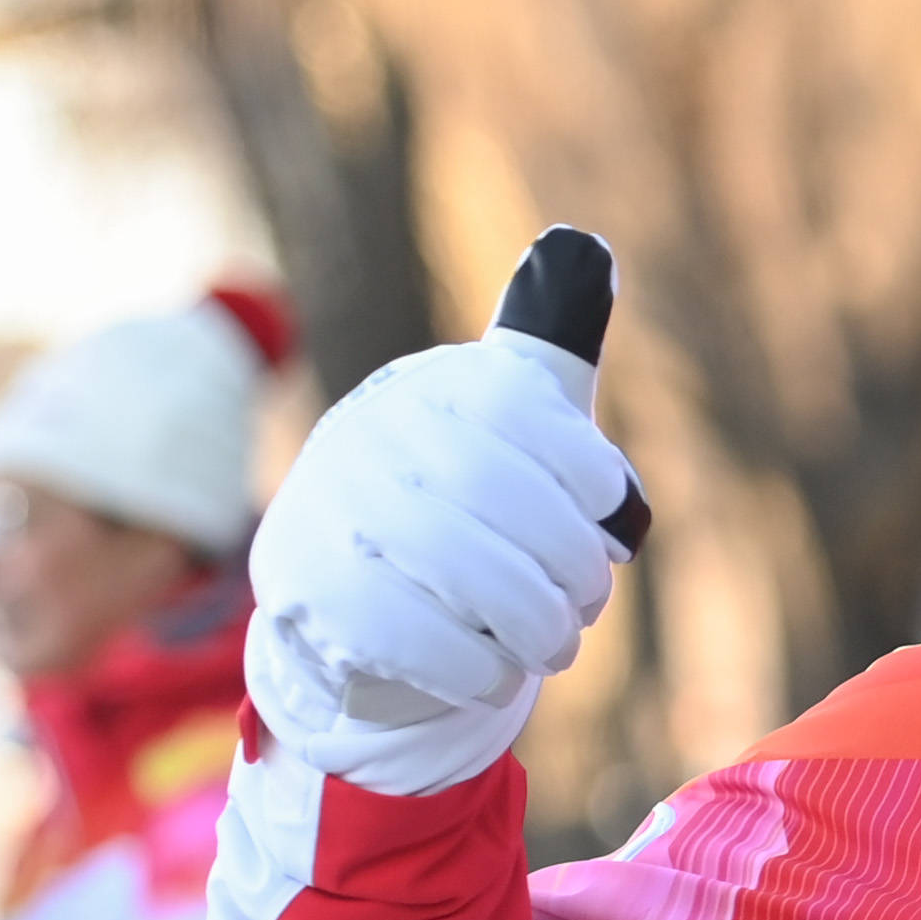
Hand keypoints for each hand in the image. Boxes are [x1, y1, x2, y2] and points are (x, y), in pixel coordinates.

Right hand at [245, 330, 640, 797]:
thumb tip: (578, 248)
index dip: (585, 470)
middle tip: (589, 600)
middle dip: (567, 561)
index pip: (521, 406)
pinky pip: (412, 636)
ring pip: (457, 566)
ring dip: (531, 621)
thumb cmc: (460, 503)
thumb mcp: (509, 424)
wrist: (348, 604)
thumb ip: (549, 346)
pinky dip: (477, 666)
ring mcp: (327, 508)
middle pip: (493, 490)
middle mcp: (370, 431)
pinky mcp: (305, 591)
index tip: (615, 514)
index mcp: (431, 386)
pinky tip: (494, 670)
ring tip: (552, 643)